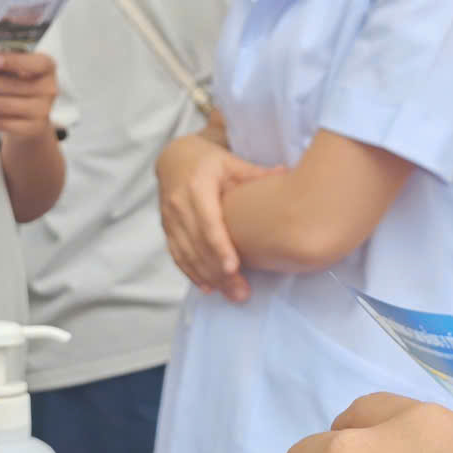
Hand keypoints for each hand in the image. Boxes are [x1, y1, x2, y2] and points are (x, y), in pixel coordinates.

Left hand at [0, 50, 57, 141]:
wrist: (31, 115)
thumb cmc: (18, 83)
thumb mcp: (15, 69)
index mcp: (46, 66)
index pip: (34, 62)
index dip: (11, 61)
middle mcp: (48, 88)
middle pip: (9, 85)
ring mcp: (41, 111)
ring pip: (1, 105)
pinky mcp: (29, 129)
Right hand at [156, 132, 273, 302]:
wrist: (173, 158)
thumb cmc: (208, 161)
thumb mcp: (231, 162)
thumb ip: (255, 174)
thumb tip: (286, 173)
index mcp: (196, 187)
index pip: (207, 222)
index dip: (219, 247)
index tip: (233, 267)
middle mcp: (179, 205)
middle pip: (198, 245)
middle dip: (218, 272)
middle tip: (241, 292)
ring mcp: (170, 219)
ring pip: (187, 254)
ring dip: (208, 277)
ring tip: (231, 294)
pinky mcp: (167, 229)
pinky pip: (177, 255)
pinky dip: (191, 273)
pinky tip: (208, 287)